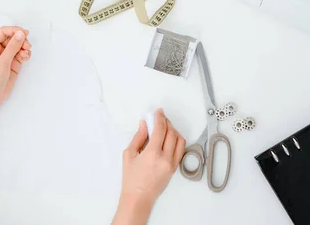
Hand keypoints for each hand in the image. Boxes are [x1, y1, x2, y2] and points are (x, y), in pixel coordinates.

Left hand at [0, 26, 31, 107]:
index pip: (3, 32)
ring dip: (23, 48)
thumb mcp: (2, 62)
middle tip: (27, 47)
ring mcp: (4, 56)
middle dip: (21, 41)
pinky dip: (24, 54)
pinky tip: (25, 58)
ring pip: (17, 46)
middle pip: (12, 38)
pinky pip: (20, 54)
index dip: (15, 30)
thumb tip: (21, 33)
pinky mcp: (11, 63)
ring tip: (26, 55)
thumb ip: (12, 47)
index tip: (26, 33)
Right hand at [112, 109, 185, 224]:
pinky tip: (169, 139)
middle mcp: (165, 158)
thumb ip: (138, 137)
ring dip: (173, 131)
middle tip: (160, 119)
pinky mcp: (175, 168)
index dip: (160, 118)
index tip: (158, 112)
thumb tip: (145, 124)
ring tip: (165, 128)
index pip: (160, 129)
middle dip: (166, 122)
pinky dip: (177, 141)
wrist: (138, 198)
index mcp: (152, 154)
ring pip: (179, 140)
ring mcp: (172, 164)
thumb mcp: (129, 155)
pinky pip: (180, 150)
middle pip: (171, 133)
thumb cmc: (131, 178)